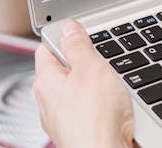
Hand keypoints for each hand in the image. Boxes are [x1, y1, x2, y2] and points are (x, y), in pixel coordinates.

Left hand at [34, 20, 134, 147]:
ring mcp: (64, 121)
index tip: (81, 33)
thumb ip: (77, 45)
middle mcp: (49, 103)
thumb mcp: (90, 68)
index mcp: (45, 82)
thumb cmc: (95, 120)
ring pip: (80, 93)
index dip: (65, 38)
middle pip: (64, 71)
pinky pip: (92, 112)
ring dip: (96, 88)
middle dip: (85, 64)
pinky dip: (103, 108)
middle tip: (102, 61)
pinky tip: (116, 109)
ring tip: (112, 87)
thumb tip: (67, 27)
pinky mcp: (80, 134)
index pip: (47, 49)